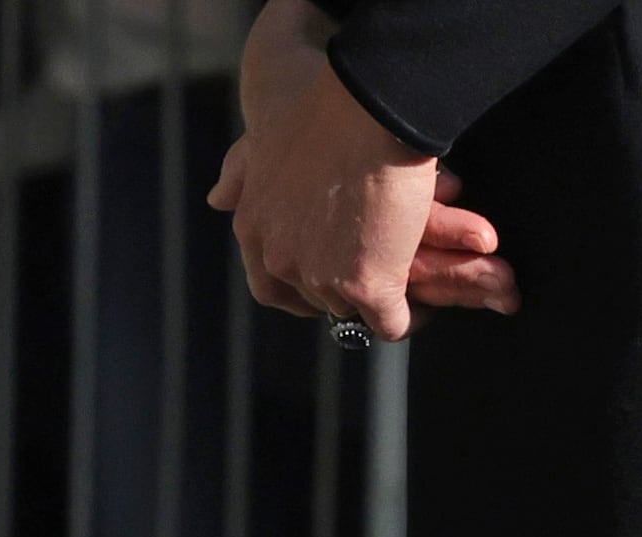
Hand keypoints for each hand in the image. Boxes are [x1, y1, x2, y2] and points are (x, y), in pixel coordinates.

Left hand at [207, 0, 515, 338]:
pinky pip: (390, 324)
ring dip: (379, 297)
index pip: (269, 285)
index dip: (302, 287)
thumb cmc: (323, 108)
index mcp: (253, 226)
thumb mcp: (263, 138)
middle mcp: (279, 258)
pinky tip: (423, 300)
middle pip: (315, 300)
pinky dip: (408, 316)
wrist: (369, 107)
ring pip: (353, 312)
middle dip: (343, 289)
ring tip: (408, 273)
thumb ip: (240, 173)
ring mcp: (322, 278)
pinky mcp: (367, 288)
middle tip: (377, 268)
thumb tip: (217, 199)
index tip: (329, 279)